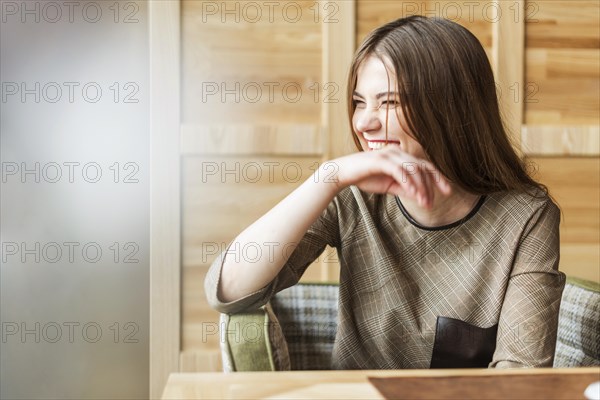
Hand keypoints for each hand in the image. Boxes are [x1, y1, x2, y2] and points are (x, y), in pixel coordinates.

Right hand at [331, 146, 450, 207]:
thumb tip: (419, 196)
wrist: (342, 174)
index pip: (424, 166)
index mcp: (401, 157)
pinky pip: (400, 172)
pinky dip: (409, 183)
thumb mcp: (389, 186)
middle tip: (431, 203)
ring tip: (423, 202)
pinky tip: (413, 195)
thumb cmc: (364, 178)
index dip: (438, 178)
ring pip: (413, 170)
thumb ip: (404, 188)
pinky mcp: (381, 160)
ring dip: (420, 187)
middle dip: (430, 185)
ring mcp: (389, 154)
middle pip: (422, 167)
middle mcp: (397, 152)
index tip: (447, 191)